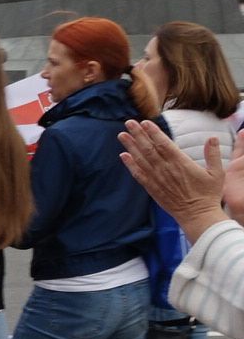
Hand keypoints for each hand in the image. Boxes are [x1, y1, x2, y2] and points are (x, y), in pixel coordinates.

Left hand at [118, 120, 227, 242]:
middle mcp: (166, 169)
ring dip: (131, 146)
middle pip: (149, 148)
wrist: (197, 216)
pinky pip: (138, 175)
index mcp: (181, 163)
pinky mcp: (152, 189)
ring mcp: (157, 179)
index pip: (164, 144)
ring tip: (122, 135)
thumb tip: (212, 137)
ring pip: (141, 159)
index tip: (145, 122)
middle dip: (138, 134)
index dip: (154, 132)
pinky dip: (130, 165)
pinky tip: (123, 156)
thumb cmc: (208, 194)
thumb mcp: (217, 173)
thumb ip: (213, 154)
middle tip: (128, 122)